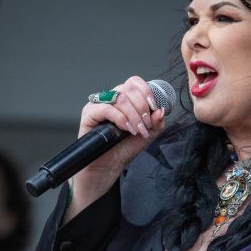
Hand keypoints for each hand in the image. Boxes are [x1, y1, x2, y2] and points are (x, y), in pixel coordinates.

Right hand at [69, 75, 168, 215]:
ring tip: (137, 130)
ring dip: (134, 114)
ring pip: (120, 97)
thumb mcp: (147, 135)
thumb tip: (161, 110)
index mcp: (123, 99)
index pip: (135, 83)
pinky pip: (106, 108)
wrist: (108, 167)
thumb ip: (156, 123)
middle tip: (145, 125)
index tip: (153, 108)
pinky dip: (121, 118)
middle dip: (142, 106)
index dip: (146, 92)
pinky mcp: (89, 114)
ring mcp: (98, 104)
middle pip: (129, 88)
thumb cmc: (123, 149)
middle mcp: (110, 98)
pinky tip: (127, 129)